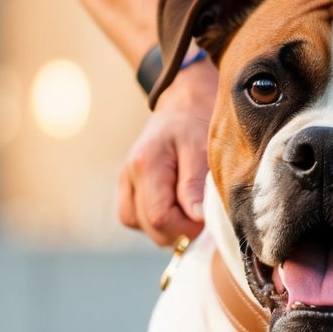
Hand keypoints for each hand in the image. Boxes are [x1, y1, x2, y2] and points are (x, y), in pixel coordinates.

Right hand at [116, 59, 217, 245]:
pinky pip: (136, 217)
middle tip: (203, 215)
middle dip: (180, 230)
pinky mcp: (127, 187)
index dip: (187, 228)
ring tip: (189, 208)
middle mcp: (128, 176)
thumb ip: (196, 185)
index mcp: (146, 164)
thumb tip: (196, 220)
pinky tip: (175, 206)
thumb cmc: (196, 122)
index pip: (160, 217)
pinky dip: (156, 220)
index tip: (207, 219)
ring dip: (168, 227)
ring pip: (140, 225)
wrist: (183, 101)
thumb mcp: (202, 149)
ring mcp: (124, 182)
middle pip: (150, 226)